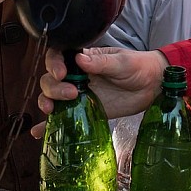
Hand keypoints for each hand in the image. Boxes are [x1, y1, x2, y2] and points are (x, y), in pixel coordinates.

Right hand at [31, 47, 168, 137]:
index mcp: (83, 59)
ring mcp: (79, 95)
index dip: (53, 64)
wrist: (152, 86)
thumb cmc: (137, 67)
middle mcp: (76, 76)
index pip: (58, 57)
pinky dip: (48, 125)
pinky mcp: (84, 111)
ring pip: (52, 97)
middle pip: (50, 79)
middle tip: (71, 94)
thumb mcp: (122, 62)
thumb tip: (81, 59)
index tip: (61, 73)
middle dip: (53, 87)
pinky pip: (63, 118)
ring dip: (46, 102)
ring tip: (51, 111)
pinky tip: (39, 133)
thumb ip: (102, 62)